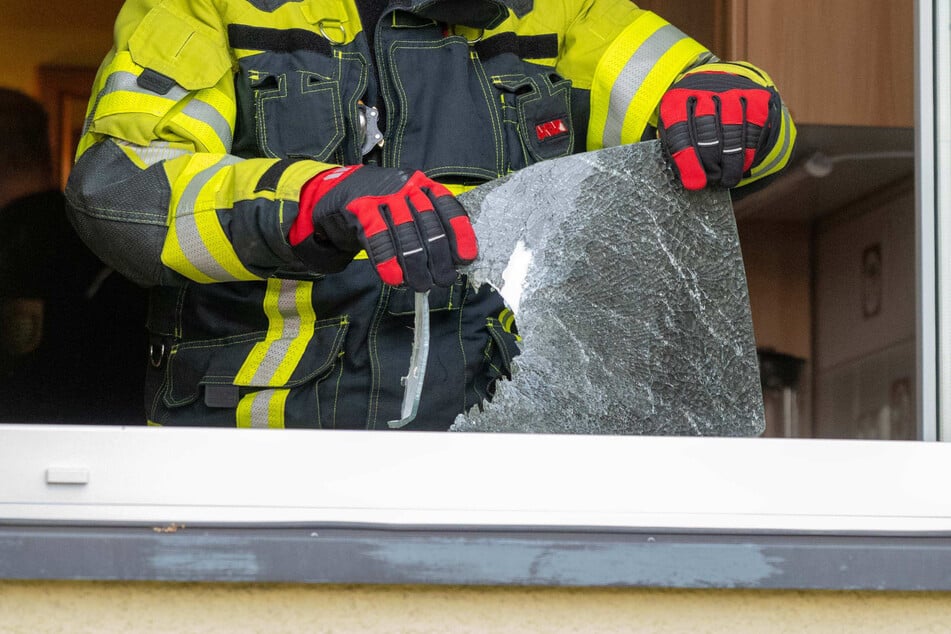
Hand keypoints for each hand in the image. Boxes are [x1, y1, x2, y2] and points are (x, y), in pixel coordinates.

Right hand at [289, 165, 477, 290]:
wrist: (335, 191)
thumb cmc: (380, 205)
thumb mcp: (407, 204)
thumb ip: (428, 224)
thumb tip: (452, 260)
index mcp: (423, 185)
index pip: (449, 208)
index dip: (460, 235)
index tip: (465, 258)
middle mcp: (406, 187)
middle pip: (430, 226)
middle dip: (440, 259)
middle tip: (443, 280)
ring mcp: (383, 196)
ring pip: (407, 235)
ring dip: (417, 265)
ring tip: (422, 285)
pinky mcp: (360, 209)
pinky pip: (379, 239)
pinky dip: (389, 262)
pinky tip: (395, 279)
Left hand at [658, 64, 781, 189]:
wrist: (721, 86)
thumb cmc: (693, 119)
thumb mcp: (676, 128)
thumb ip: (676, 147)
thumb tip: (686, 176)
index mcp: (677, 99)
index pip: (680, 132)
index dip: (688, 161)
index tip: (695, 183)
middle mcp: (703, 91)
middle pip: (707, 133)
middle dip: (710, 162)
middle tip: (712, 179)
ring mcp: (731, 92)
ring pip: (732, 132)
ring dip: (731, 161)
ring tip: (727, 178)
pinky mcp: (756, 97)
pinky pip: (754, 130)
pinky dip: (748, 152)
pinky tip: (742, 164)